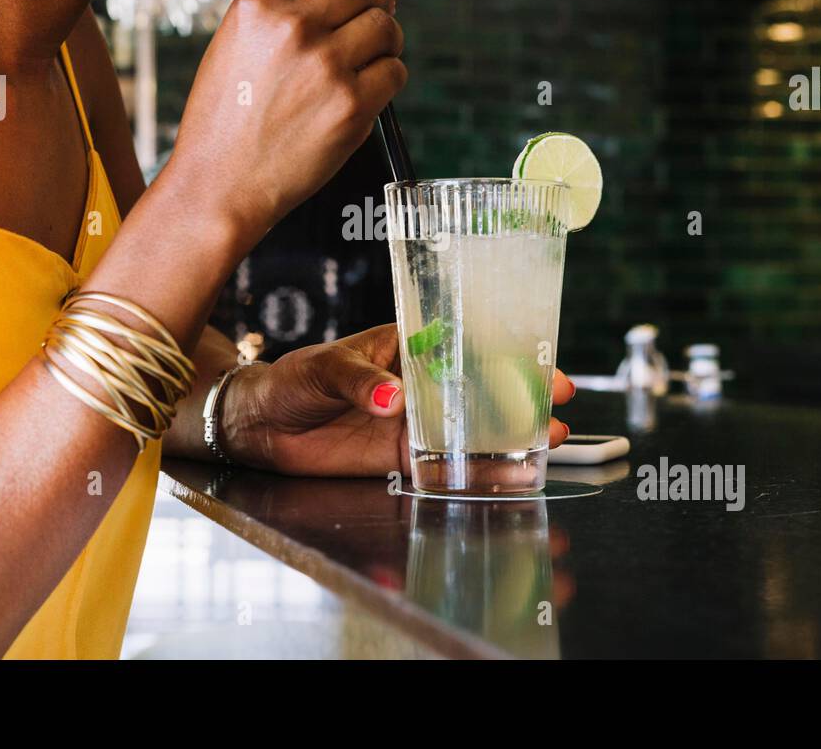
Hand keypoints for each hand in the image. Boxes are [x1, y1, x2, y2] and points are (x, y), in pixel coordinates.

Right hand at [159, 0, 406, 242]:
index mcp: (258, 5)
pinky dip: (389, 78)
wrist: (221, 183)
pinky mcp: (353, 105)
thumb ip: (277, 10)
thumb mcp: (233, 44)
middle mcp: (293, 27)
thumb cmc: (227, 119)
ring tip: (374, 55)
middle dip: (374, 1)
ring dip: (387, 39)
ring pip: (385, 27)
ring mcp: (327, 66)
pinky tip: (369, 90)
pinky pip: (394, 71)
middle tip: (373, 18)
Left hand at [219, 324, 575, 476]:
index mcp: (407, 347)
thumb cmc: (291, 380)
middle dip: (524, 397)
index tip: (541, 361)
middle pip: (481, 389)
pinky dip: (479, 471)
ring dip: (511, 436)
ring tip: (551, 442)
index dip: (507, 354)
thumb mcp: (324, 368)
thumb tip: (392, 399)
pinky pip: (447, 465)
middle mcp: (419, 385)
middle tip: (560, 406)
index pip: (465, 347)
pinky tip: (511, 474)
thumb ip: (360, 381)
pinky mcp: (402, 458)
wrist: (260, 424)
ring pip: (472, 429)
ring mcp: (414, 422)